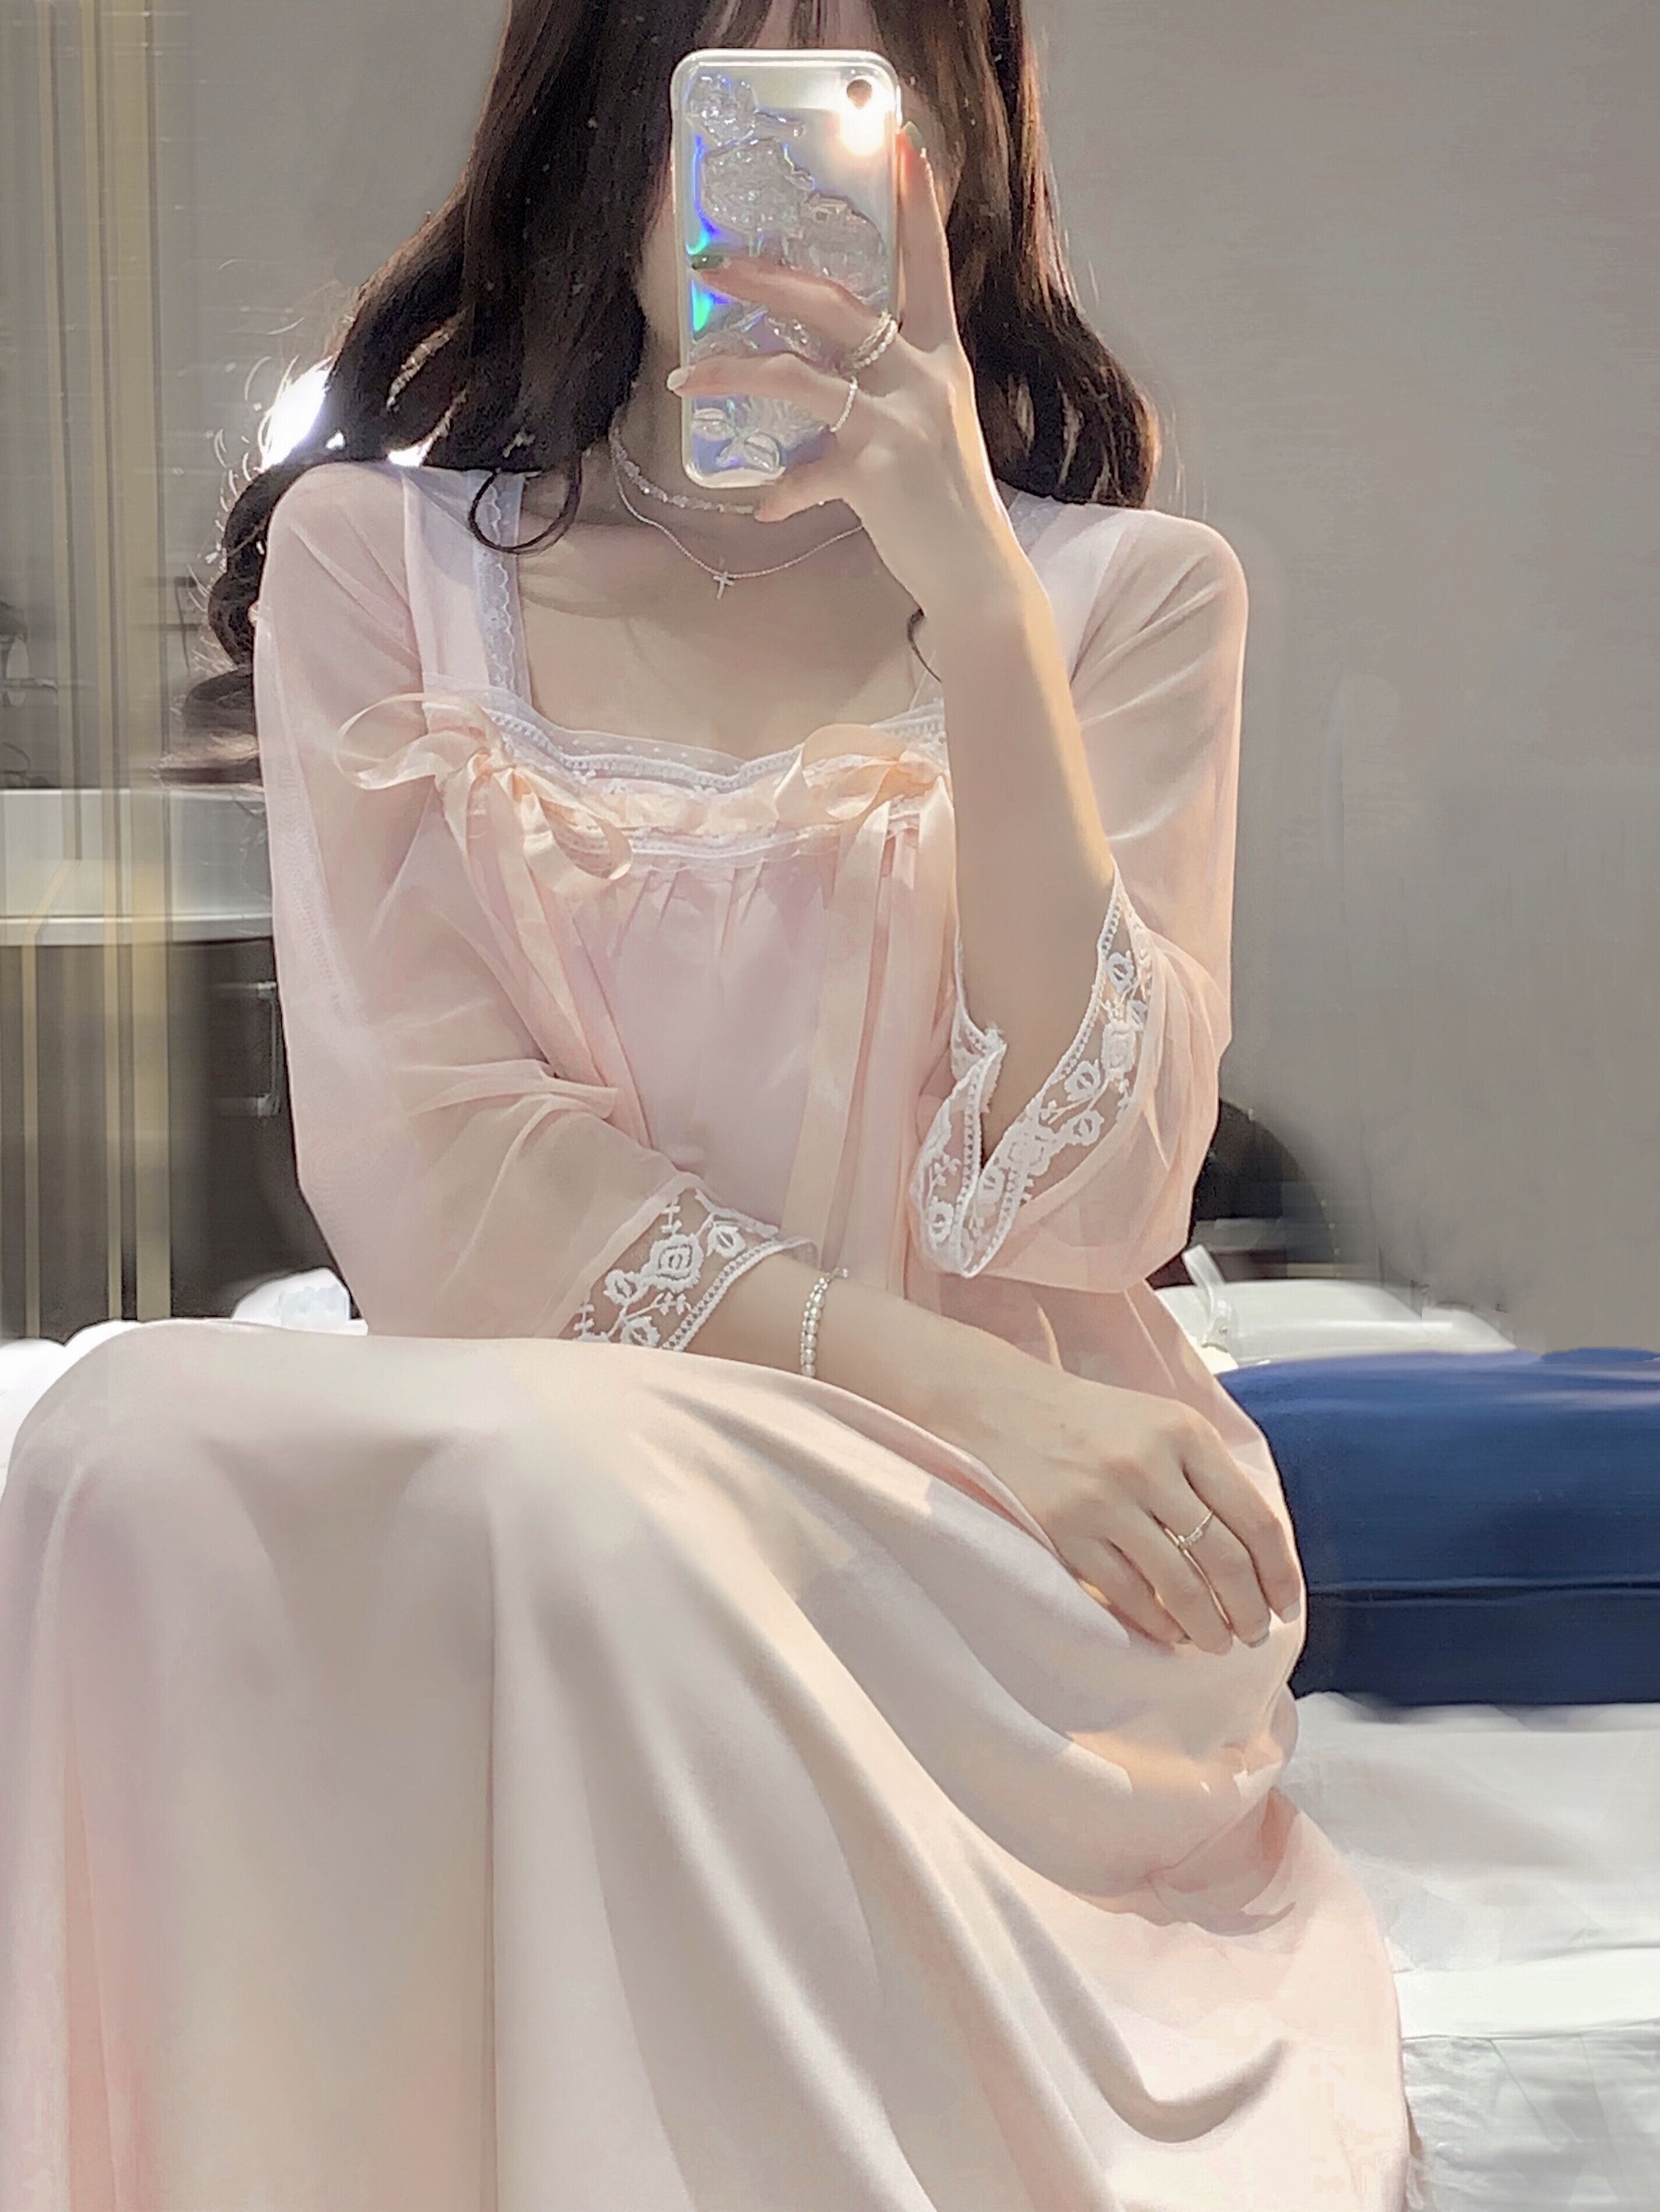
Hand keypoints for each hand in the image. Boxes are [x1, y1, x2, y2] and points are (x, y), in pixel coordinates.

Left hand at [665, 127, 1024, 619]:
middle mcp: (923, 376)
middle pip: (836, 306)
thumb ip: (891, 386)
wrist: (978, 571)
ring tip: (684, 378)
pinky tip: (763, 507)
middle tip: (714, 266)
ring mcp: (900, 422)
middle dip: (767, 281)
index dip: (915, 201)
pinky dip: (780, 491)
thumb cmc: (947, 499)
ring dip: (733, 374)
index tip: (898, 139)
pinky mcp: (877, 473)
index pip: (928, 261)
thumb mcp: (933, 424)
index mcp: (942, 355)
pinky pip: (807, 471)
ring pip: (799, 377)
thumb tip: (830, 373)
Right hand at [931, 1343, 1304, 1653]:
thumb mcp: (1162, 1423)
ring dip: (1209, 1627)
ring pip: (1180, 1586)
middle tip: (1255, 1632)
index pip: (1256, 1519)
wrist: (1005, 1408)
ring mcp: (1106, 1501)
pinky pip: (1129, 1595)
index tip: (1286, 1604)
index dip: (1280, 1573)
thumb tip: (1258, 1554)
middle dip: (1250, 1610)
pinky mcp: (1069, 1532)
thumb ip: (1208, 1474)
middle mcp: (1149, 1465)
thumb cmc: (1092, 1422)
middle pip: (1225, 1560)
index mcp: (1185, 1433)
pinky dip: (1158, 1623)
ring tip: (1217, 1642)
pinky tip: (1170, 1631)